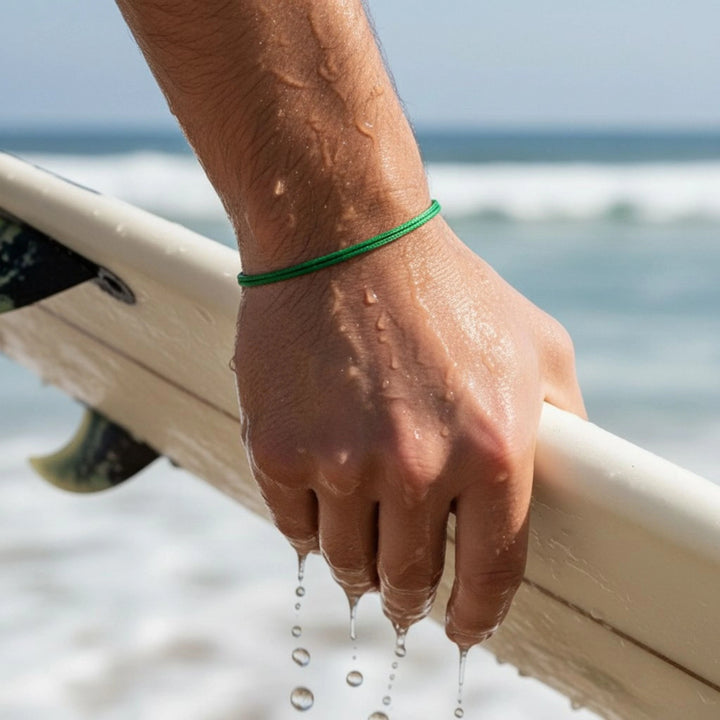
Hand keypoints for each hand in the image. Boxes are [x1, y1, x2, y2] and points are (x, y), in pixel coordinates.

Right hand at [234, 216, 584, 646]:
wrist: (344, 236)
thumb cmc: (441, 286)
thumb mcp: (533, 344)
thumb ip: (563, 420)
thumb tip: (568, 475)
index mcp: (491, 449)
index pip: (491, 572)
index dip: (476, 614)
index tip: (462, 628)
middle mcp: (416, 468)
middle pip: (410, 578)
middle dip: (409, 596)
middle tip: (405, 595)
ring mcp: (341, 462)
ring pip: (347, 562)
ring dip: (357, 565)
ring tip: (361, 552)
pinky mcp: (280, 450)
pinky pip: (293, 525)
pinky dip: (308, 526)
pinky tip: (321, 505)